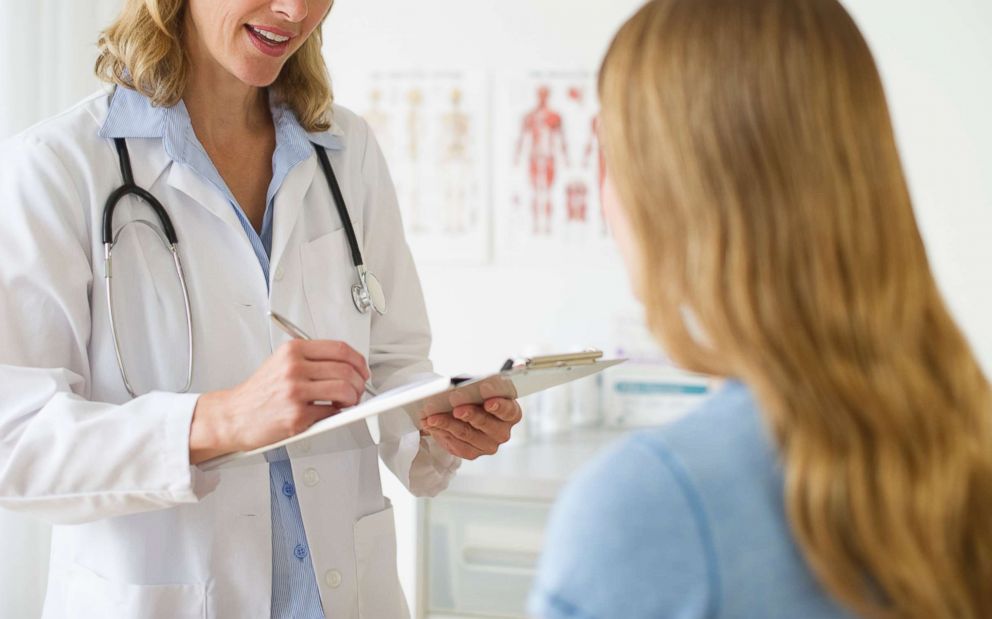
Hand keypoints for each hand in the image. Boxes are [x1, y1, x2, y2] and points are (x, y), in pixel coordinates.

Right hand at [188, 340, 369, 463]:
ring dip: (353, 399)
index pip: (339, 349)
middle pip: (346, 370)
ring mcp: (295, 391)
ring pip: (344, 390)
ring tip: (347, 403)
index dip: (359, 361)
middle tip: (358, 390)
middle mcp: (294, 367)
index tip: (363, 370)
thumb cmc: (259, 393)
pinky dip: (336, 414)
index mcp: (292, 350)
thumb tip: (347, 367)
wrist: (233, 416)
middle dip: (359, 383)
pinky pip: (331, 412)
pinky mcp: (297, 415)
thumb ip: (311, 361)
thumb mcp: (281, 363)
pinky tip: (329, 413)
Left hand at [422, 398, 522, 459]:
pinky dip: (441, 432)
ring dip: (447, 423)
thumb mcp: (478, 389)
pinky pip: (455, 445)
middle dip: (469, 414)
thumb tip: (462, 387)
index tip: (486, 396)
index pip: (508, 410)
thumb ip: (476, 388)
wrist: (465, 411)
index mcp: (511, 413)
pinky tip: (431, 425)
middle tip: (456, 408)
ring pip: (466, 434)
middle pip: (485, 423)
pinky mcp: (473, 453)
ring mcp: (488, 445)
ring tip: (433, 416)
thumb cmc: (475, 397)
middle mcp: (502, 431)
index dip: (498, 404)